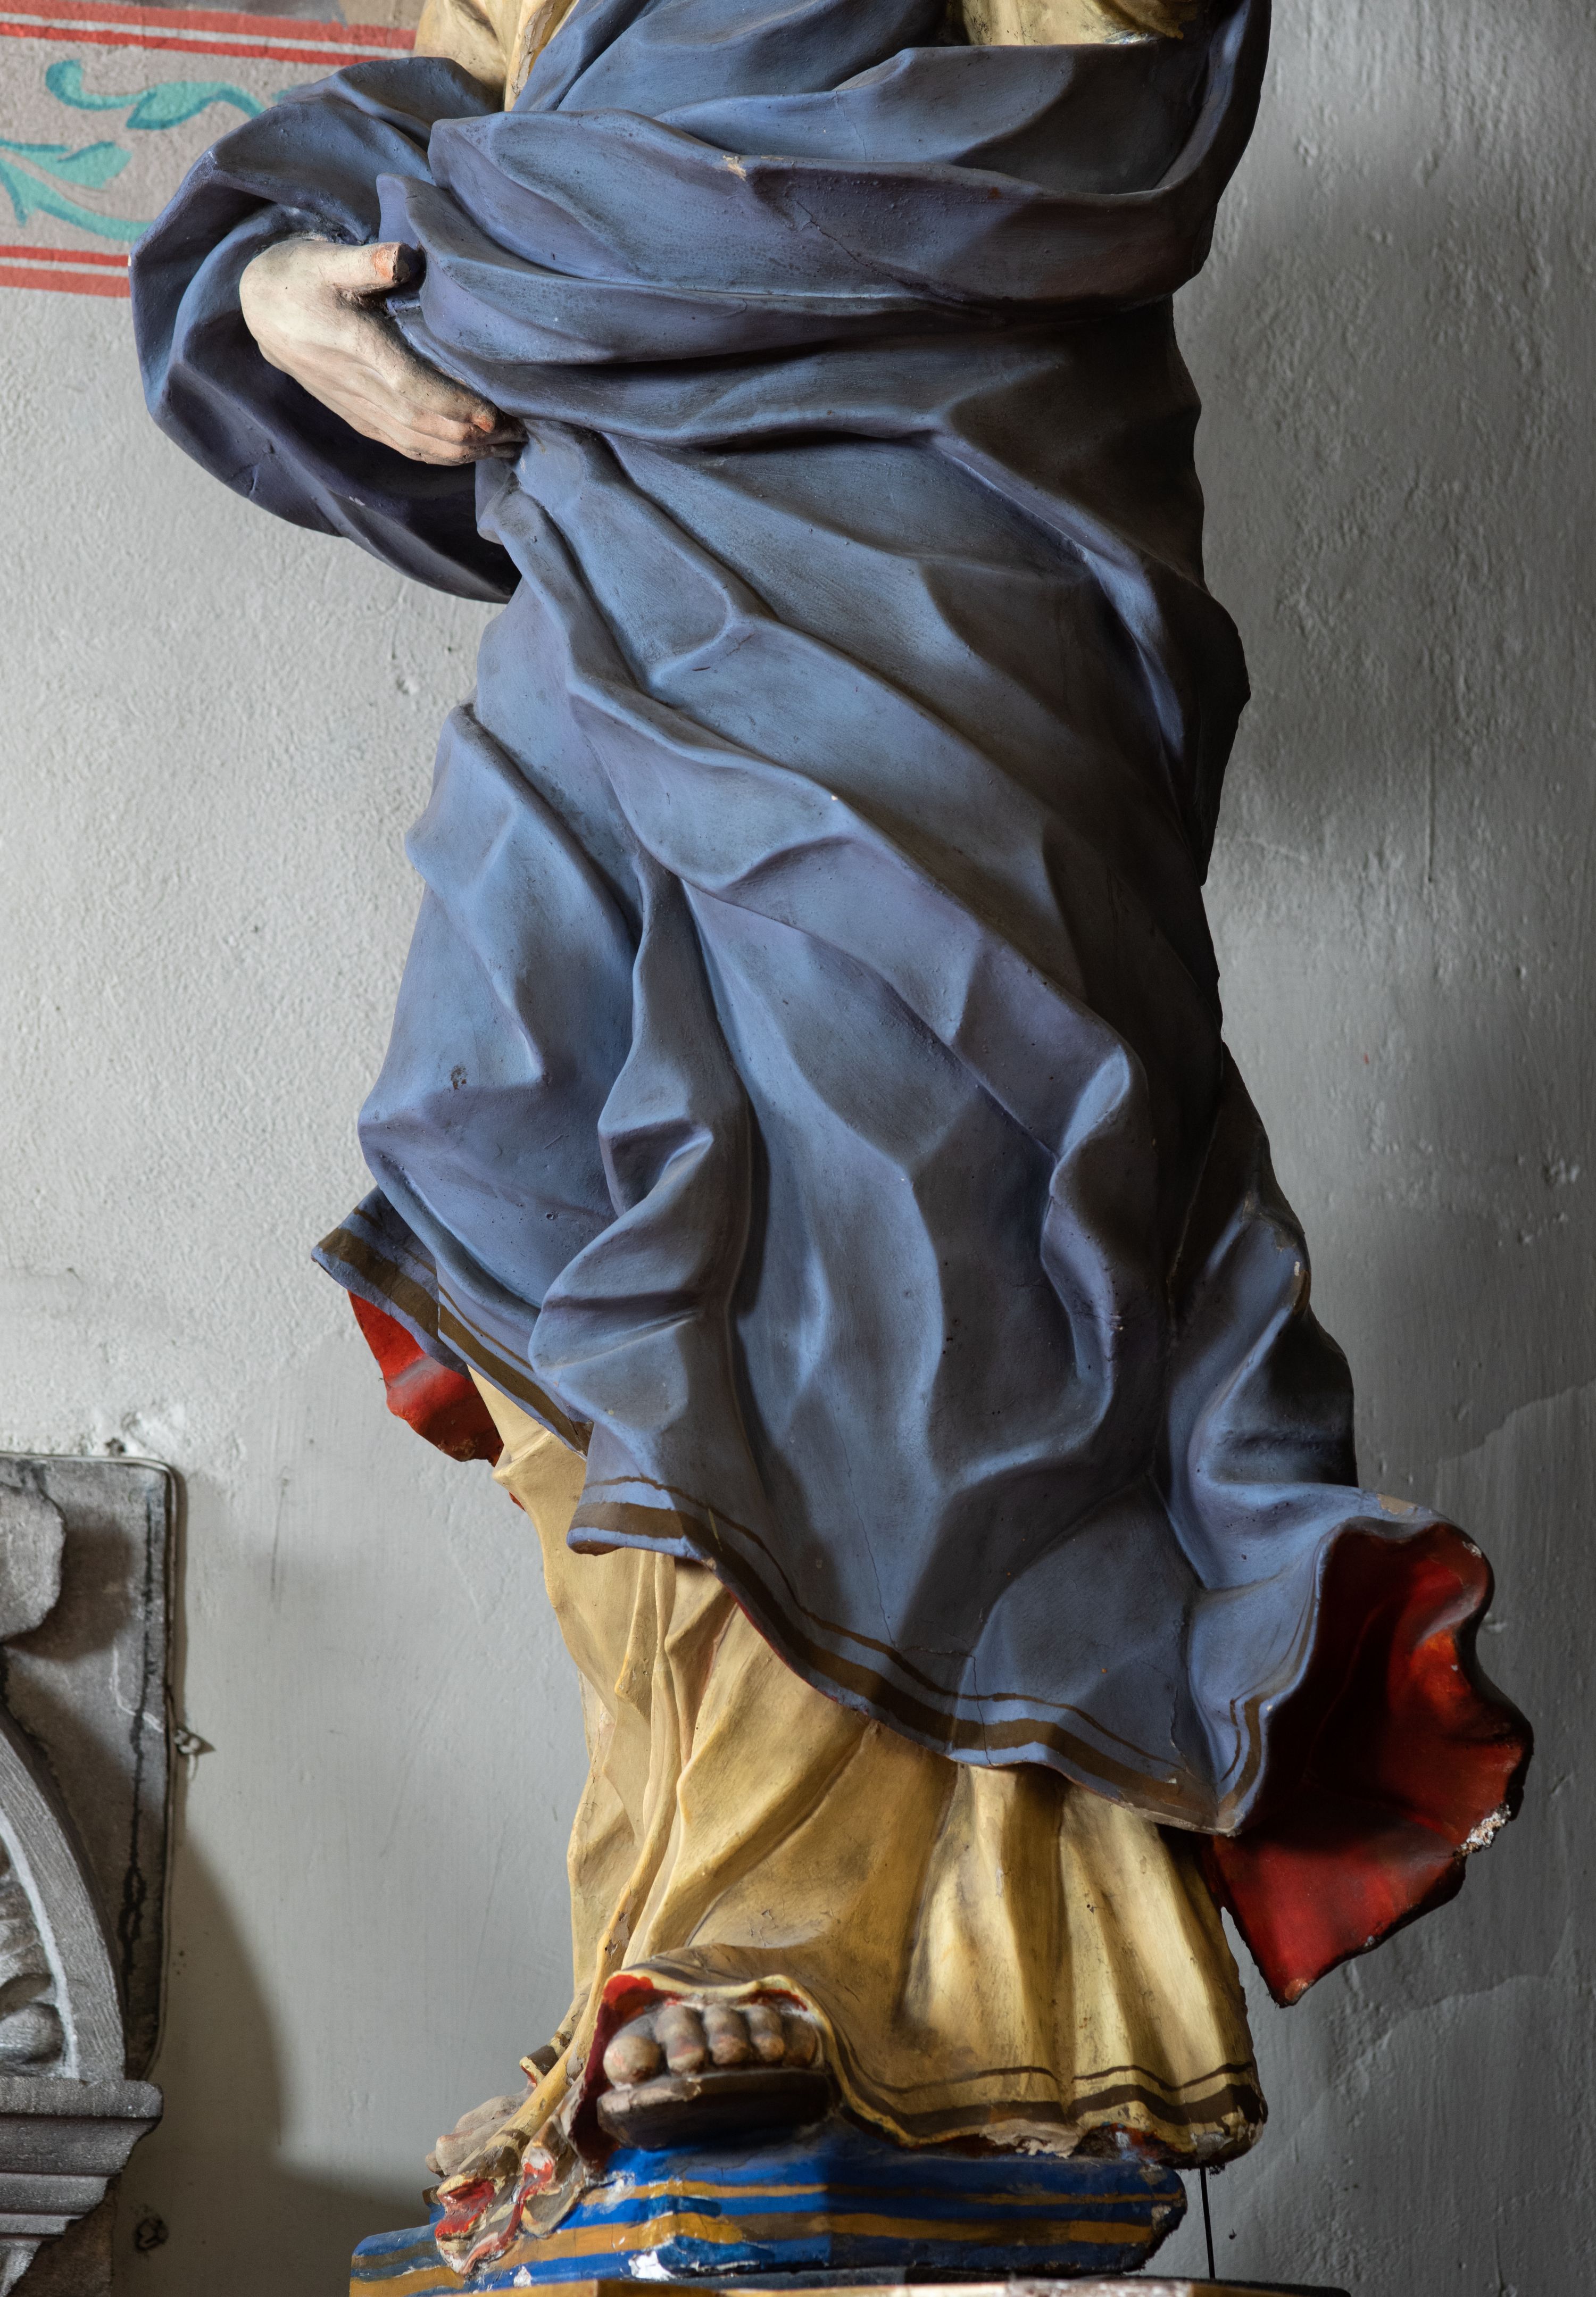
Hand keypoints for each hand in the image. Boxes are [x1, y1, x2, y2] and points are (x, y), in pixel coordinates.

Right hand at [239, 236, 523, 466]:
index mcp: (360, 350)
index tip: (494, 413)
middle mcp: (362, 389)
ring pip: (420, 444)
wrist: (263, 312)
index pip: (413, 389)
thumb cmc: (302, 277)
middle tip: (521, 432)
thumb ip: (366, 259)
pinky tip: (474, 452)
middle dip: (475, 436)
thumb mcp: (328, 258)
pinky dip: (443, 455)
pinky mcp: (362, 419)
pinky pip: (407, 446)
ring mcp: (362, 410)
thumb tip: (401, 257)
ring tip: (509, 446)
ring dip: (466, 453)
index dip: (453, 405)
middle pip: (426, 427)